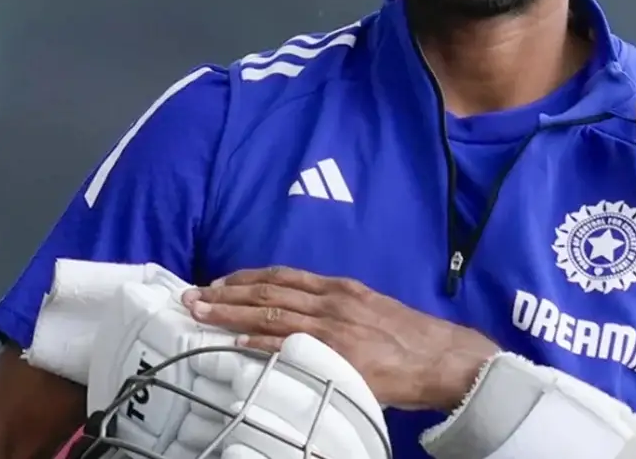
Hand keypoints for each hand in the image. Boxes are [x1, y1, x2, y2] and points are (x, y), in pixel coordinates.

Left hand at [182, 266, 498, 411]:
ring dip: (230, 312)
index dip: (246, 277)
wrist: (443, 357)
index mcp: (339, 288)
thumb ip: (337, 309)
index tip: (219, 280)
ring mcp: (332, 327)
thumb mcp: (371, 309)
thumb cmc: (410, 338)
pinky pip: (289, 344)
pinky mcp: (336, 353)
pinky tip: (234, 341)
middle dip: (226, 293)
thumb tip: (303, 316)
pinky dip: (259, 341)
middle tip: (192, 295)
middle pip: (268, 291)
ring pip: (270, 313)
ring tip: (200, 313)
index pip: (282, 276)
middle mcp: (331, 301)